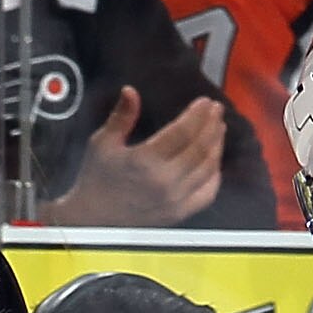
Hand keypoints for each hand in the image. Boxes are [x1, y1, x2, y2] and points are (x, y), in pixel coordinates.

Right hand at [43, 89, 224, 227]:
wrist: (92, 221)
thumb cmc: (96, 179)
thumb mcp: (102, 143)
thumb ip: (121, 117)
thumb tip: (130, 90)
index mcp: (145, 160)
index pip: (181, 132)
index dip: (197, 115)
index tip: (205, 102)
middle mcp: (164, 181)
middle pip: (199, 148)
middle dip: (211, 126)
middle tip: (217, 110)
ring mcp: (174, 200)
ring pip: (207, 169)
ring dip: (216, 146)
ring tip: (219, 128)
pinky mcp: (178, 214)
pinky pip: (206, 194)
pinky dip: (215, 175)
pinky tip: (215, 161)